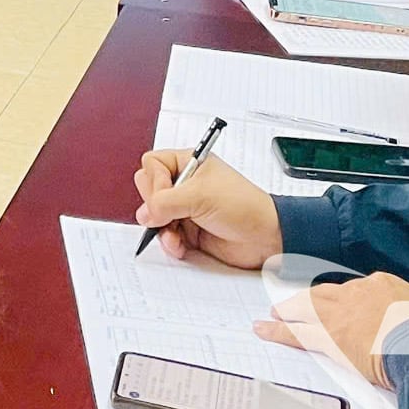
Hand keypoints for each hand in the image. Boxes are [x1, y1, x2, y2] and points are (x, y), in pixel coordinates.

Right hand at [132, 149, 283, 268]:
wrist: (265, 237)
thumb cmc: (243, 206)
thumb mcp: (199, 196)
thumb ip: (165, 203)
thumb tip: (144, 214)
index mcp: (189, 164)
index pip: (152, 164)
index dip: (155, 180)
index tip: (167, 193)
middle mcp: (185, 185)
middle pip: (148, 190)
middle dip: (155, 207)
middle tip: (170, 214)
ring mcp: (185, 208)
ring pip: (153, 216)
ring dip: (162, 228)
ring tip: (176, 235)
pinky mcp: (189, 230)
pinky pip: (165, 235)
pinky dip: (170, 242)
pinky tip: (181, 245)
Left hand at [258, 272, 408, 386]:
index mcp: (383, 284)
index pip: (356, 289)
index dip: (345, 301)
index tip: (343, 307)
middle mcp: (357, 292)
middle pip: (325, 294)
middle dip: (310, 300)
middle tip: (296, 305)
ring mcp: (341, 313)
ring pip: (305, 308)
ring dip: (288, 312)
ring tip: (275, 315)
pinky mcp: (329, 336)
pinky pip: (296, 332)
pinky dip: (277, 331)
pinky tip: (264, 329)